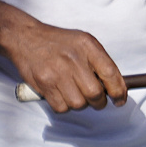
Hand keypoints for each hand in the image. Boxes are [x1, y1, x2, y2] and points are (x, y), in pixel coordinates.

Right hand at [1, 19, 128, 110]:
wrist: (25, 38)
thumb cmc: (58, 43)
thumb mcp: (84, 42)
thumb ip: (100, 61)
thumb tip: (116, 87)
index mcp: (87, 46)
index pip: (110, 74)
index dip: (119, 91)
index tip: (120, 100)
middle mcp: (73, 59)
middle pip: (95, 94)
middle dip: (99, 102)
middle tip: (96, 99)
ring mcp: (57, 72)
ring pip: (79, 104)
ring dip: (80, 104)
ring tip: (75, 92)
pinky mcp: (44, 84)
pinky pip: (62, 108)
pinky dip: (65, 106)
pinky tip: (62, 94)